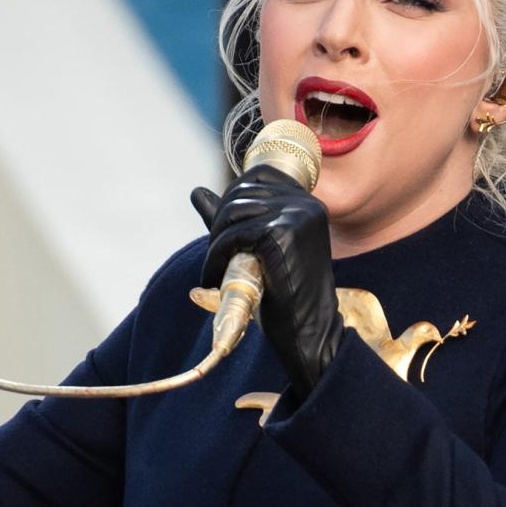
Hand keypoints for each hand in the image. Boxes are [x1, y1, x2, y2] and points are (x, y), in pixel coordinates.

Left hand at [191, 165, 343, 397]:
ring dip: (215, 242)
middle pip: (241, 192)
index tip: (225, 232)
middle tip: (215, 257)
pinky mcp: (282, 234)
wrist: (309, 331)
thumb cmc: (284, 293)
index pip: (256, 175)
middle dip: (219, 223)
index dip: (231, 198)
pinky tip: (215, 277)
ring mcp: (296, 215)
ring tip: (214, 269)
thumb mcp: (257, 248)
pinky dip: (216, 257)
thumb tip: (196, 192)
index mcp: (306, 202)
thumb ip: (231, 218)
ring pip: (233, 212)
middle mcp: (305, 203)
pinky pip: (233, 235)